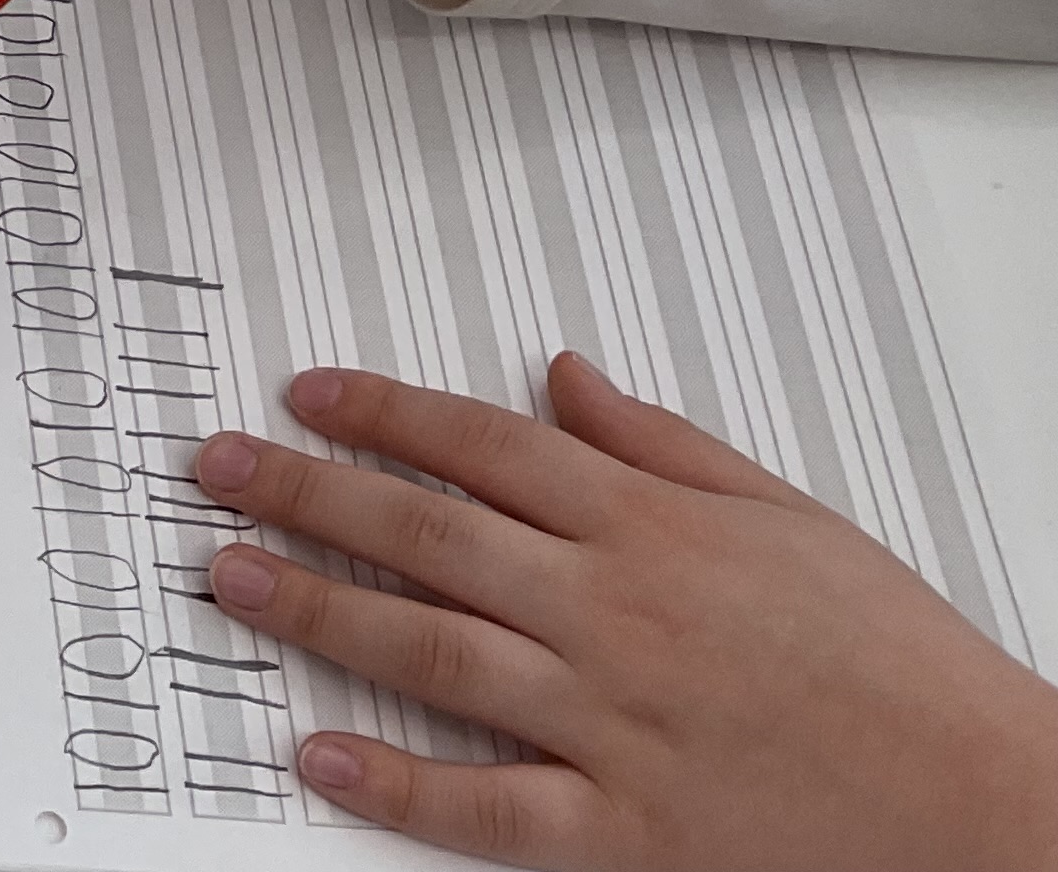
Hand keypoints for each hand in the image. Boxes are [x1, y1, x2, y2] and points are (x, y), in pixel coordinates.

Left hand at [192, 357, 1057, 867]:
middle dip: (308, 492)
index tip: (305, 396)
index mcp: (654, 529)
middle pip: (429, 533)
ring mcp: (616, 721)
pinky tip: (321, 755)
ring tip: (233, 579)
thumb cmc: (898, 661)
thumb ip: (657, 441)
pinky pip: (491, 806)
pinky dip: (399, 783)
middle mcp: (619, 614)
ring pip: (435, 653)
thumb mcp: (786, 514)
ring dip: (321, 611)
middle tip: (218, 471)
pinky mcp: (629, 826)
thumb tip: (562, 373)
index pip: (481, 446)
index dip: (381, 412)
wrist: (989, 800)